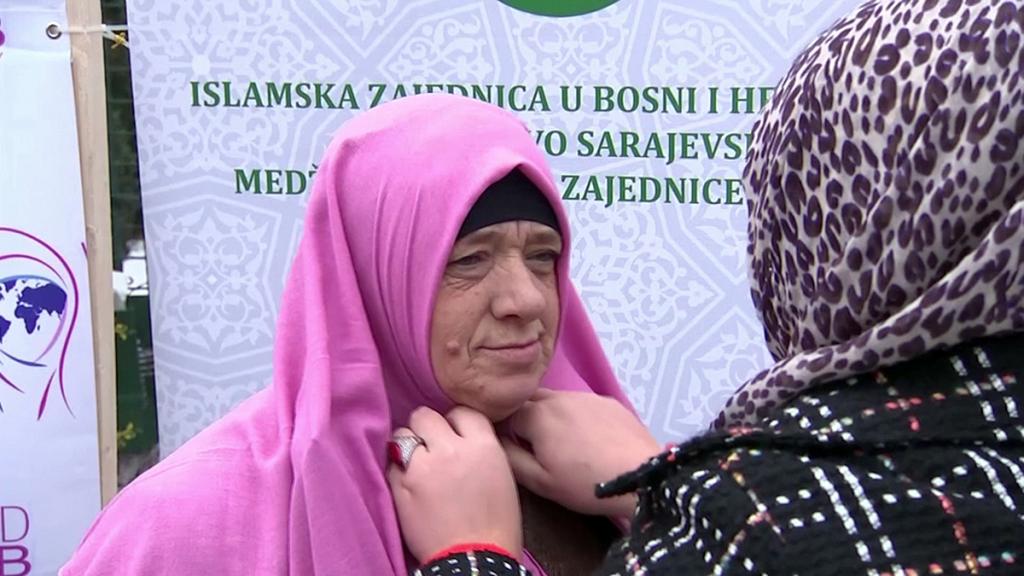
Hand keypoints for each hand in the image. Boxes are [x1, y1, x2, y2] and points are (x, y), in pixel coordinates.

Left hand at [388, 406, 521, 563]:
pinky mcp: (401, 486)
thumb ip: (480, 450)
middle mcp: (451, 449)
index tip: (454, 435)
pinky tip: (409, 483)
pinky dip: (398, 469)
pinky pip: (391, 463)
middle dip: (426, 428)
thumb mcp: (502, 475)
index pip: (461, 411)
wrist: (474, 560)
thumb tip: (461, 439)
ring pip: (402, 434)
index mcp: (483, 445)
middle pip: (425, 415)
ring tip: (416, 464)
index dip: (455, 423)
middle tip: (431, 446)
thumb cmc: (496, 525)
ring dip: (408, 446)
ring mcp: (422, 466)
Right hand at [502, 389, 660, 521]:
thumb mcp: (540, 482)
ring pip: (556, 398)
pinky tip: (588, 438)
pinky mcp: (607, 401)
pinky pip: (581, 403)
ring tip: (562, 442)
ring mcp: (585, 396)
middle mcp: (559, 397)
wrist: (640, 476)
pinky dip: (575, 415)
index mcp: (537, 415)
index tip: (515, 448)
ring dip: (550, 414)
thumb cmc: (584, 483)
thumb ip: (510, 458)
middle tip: (534, 445)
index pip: (506, 413)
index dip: (506, 431)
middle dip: (525, 417)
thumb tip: (494, 440)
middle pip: (529, 399)